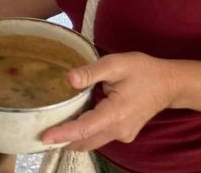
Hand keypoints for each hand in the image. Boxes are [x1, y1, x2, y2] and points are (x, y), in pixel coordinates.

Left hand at [41, 52, 176, 150]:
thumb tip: (68, 78)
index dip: (63, 134)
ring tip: (48, 128)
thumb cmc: (143, 71)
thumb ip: (91, 72)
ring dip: (71, 138)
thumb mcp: (116, 64)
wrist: (169, 84)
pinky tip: (69, 122)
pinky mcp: (123, 133)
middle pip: (85, 140)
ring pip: (91, 142)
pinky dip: (83, 134)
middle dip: (62, 140)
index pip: (84, 128)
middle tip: (37, 132)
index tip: (43, 137)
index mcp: (116, 113)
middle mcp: (119, 129)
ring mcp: (123, 134)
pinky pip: (98, 137)